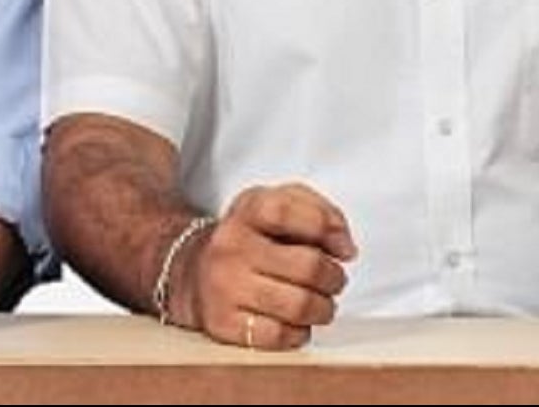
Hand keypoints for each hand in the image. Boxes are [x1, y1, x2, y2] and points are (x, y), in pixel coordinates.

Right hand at [185, 182, 356, 350]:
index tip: (344, 249)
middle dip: (334, 278)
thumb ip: (320, 212)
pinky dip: (299, 333)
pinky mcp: (223, 323)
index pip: (289, 211)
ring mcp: (225, 286)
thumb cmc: (251, 236)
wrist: (193, 269)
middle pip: (307, 266)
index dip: (327, 228)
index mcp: (248, 209)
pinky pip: (278, 336)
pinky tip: (298, 324)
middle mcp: (232, 246)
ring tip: (321, 304)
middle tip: (334, 281)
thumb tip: (345, 248)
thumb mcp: (280, 203)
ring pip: (298, 305)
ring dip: (323, 309)